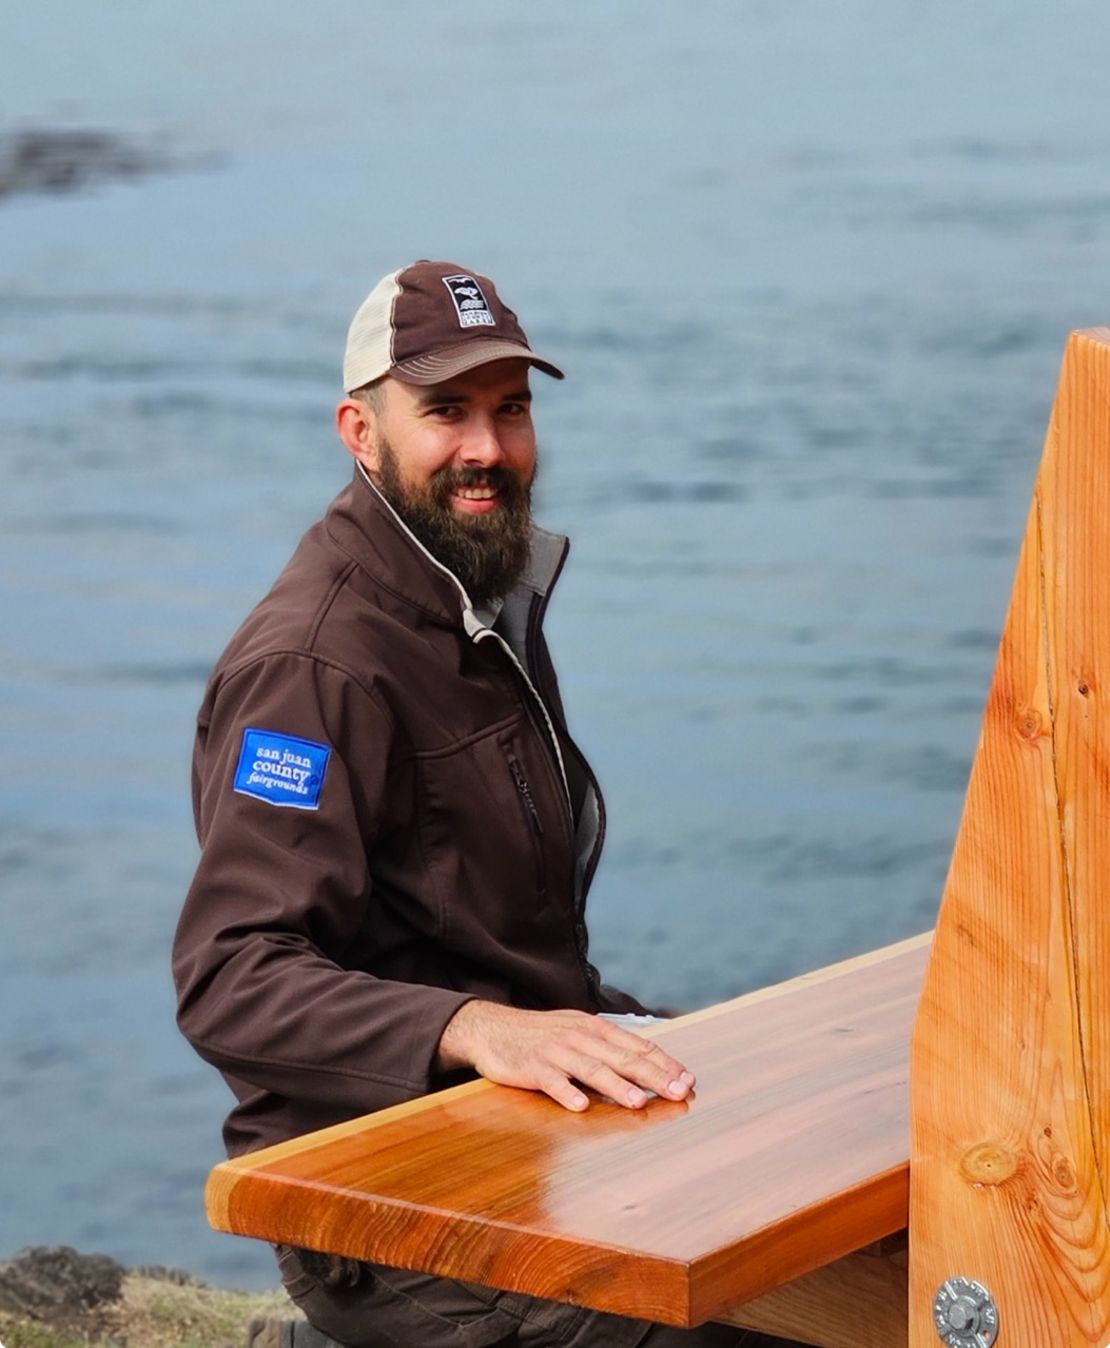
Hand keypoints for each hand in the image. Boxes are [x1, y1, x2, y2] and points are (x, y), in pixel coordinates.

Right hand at [436, 1000, 694, 1111]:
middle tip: (679, 1092)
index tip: (688, 1080)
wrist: (492, 1027)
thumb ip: (608, 1047)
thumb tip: (647, 1063)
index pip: (637, 1046)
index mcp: (595, 1028)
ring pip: (592, 1070)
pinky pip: (552, 1082)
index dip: (664, 1063)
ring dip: (617, 1086)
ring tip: (639, 1103)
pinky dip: (567, 1093)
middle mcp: (580, 1037)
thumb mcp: (578, 1031)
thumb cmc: (541, 1035)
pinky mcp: (533, 1067)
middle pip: (622, 1058)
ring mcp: (556, 1052)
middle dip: (654, 1076)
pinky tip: (581, 1106)